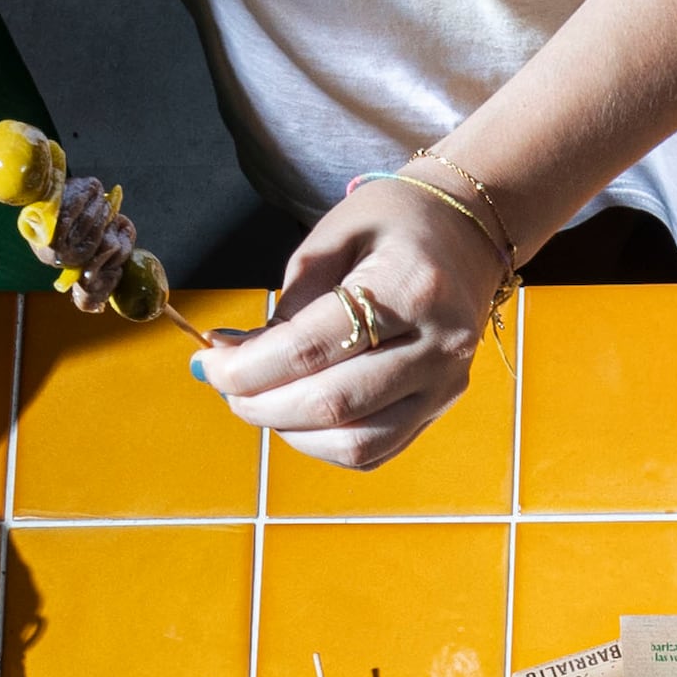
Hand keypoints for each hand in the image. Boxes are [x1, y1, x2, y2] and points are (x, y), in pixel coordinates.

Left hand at [201, 176, 510, 474]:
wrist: (469, 235)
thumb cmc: (394, 225)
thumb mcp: (333, 238)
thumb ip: (288, 305)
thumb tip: (234, 358)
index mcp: (410, 288)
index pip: (312, 349)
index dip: (248, 367)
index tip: (208, 362)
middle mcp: (438, 346)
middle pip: (333, 405)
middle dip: (261, 405)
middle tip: (225, 386)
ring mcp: (445, 385)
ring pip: (356, 444)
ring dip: (291, 433)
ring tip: (260, 402)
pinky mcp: (440, 407)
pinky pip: (374, 451)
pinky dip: (323, 444)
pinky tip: (298, 414)